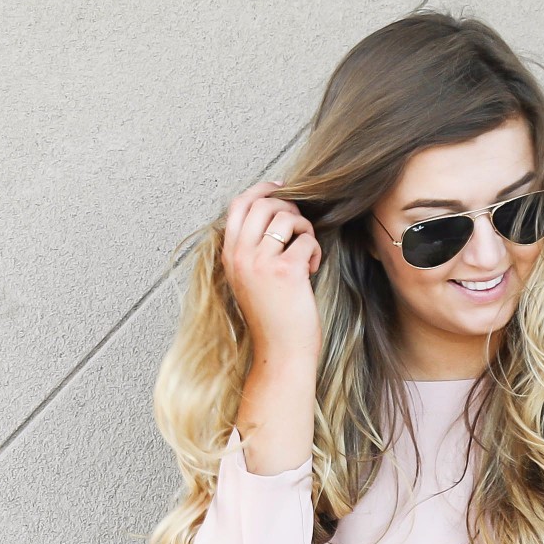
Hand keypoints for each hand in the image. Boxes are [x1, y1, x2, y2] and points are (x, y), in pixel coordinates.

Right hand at [220, 181, 322, 360]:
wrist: (280, 354)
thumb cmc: (271, 320)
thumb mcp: (249, 280)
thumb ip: (251, 249)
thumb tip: (274, 211)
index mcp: (229, 256)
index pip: (238, 204)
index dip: (262, 190)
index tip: (283, 189)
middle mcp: (240, 256)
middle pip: (263, 203)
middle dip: (288, 207)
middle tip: (300, 228)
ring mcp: (261, 263)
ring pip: (286, 217)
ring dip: (304, 229)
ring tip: (306, 253)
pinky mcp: (286, 271)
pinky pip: (306, 239)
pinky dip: (314, 250)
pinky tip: (311, 269)